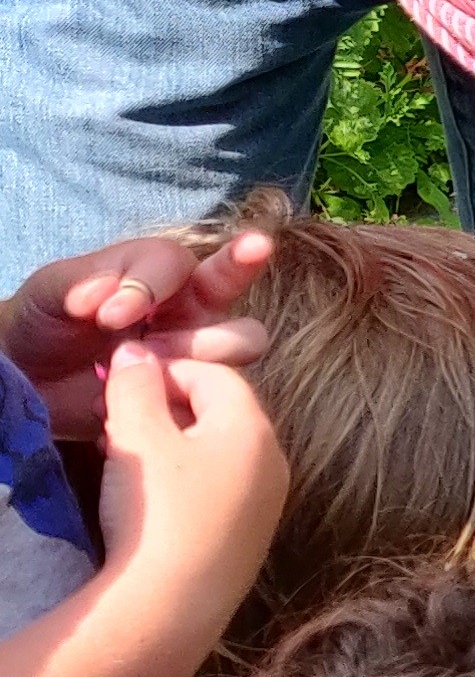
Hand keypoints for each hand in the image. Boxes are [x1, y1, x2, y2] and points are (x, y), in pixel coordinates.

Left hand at [7, 222, 274, 435]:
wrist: (31, 375)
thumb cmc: (45, 318)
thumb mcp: (50, 289)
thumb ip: (79, 282)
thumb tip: (109, 295)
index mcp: (159, 272)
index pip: (179, 264)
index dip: (150, 287)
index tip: (107, 317)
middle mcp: (190, 312)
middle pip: (241, 317)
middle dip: (210, 338)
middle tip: (153, 351)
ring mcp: (192, 358)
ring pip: (240, 355)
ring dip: (196, 369)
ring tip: (142, 381)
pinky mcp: (184, 397)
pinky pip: (205, 405)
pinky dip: (169, 410)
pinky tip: (124, 412)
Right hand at [94, 345, 287, 645]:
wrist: (170, 609)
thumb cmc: (157, 511)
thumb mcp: (137, 437)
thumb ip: (135, 386)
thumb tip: (136, 353)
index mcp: (254, 428)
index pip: (215, 374)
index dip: (166, 369)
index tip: (122, 384)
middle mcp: (274, 462)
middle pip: (220, 412)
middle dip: (167, 407)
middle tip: (119, 419)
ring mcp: (267, 505)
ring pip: (217, 452)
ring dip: (173, 444)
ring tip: (127, 455)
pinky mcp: (250, 539)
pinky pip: (219, 489)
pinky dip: (186, 479)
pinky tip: (150, 498)